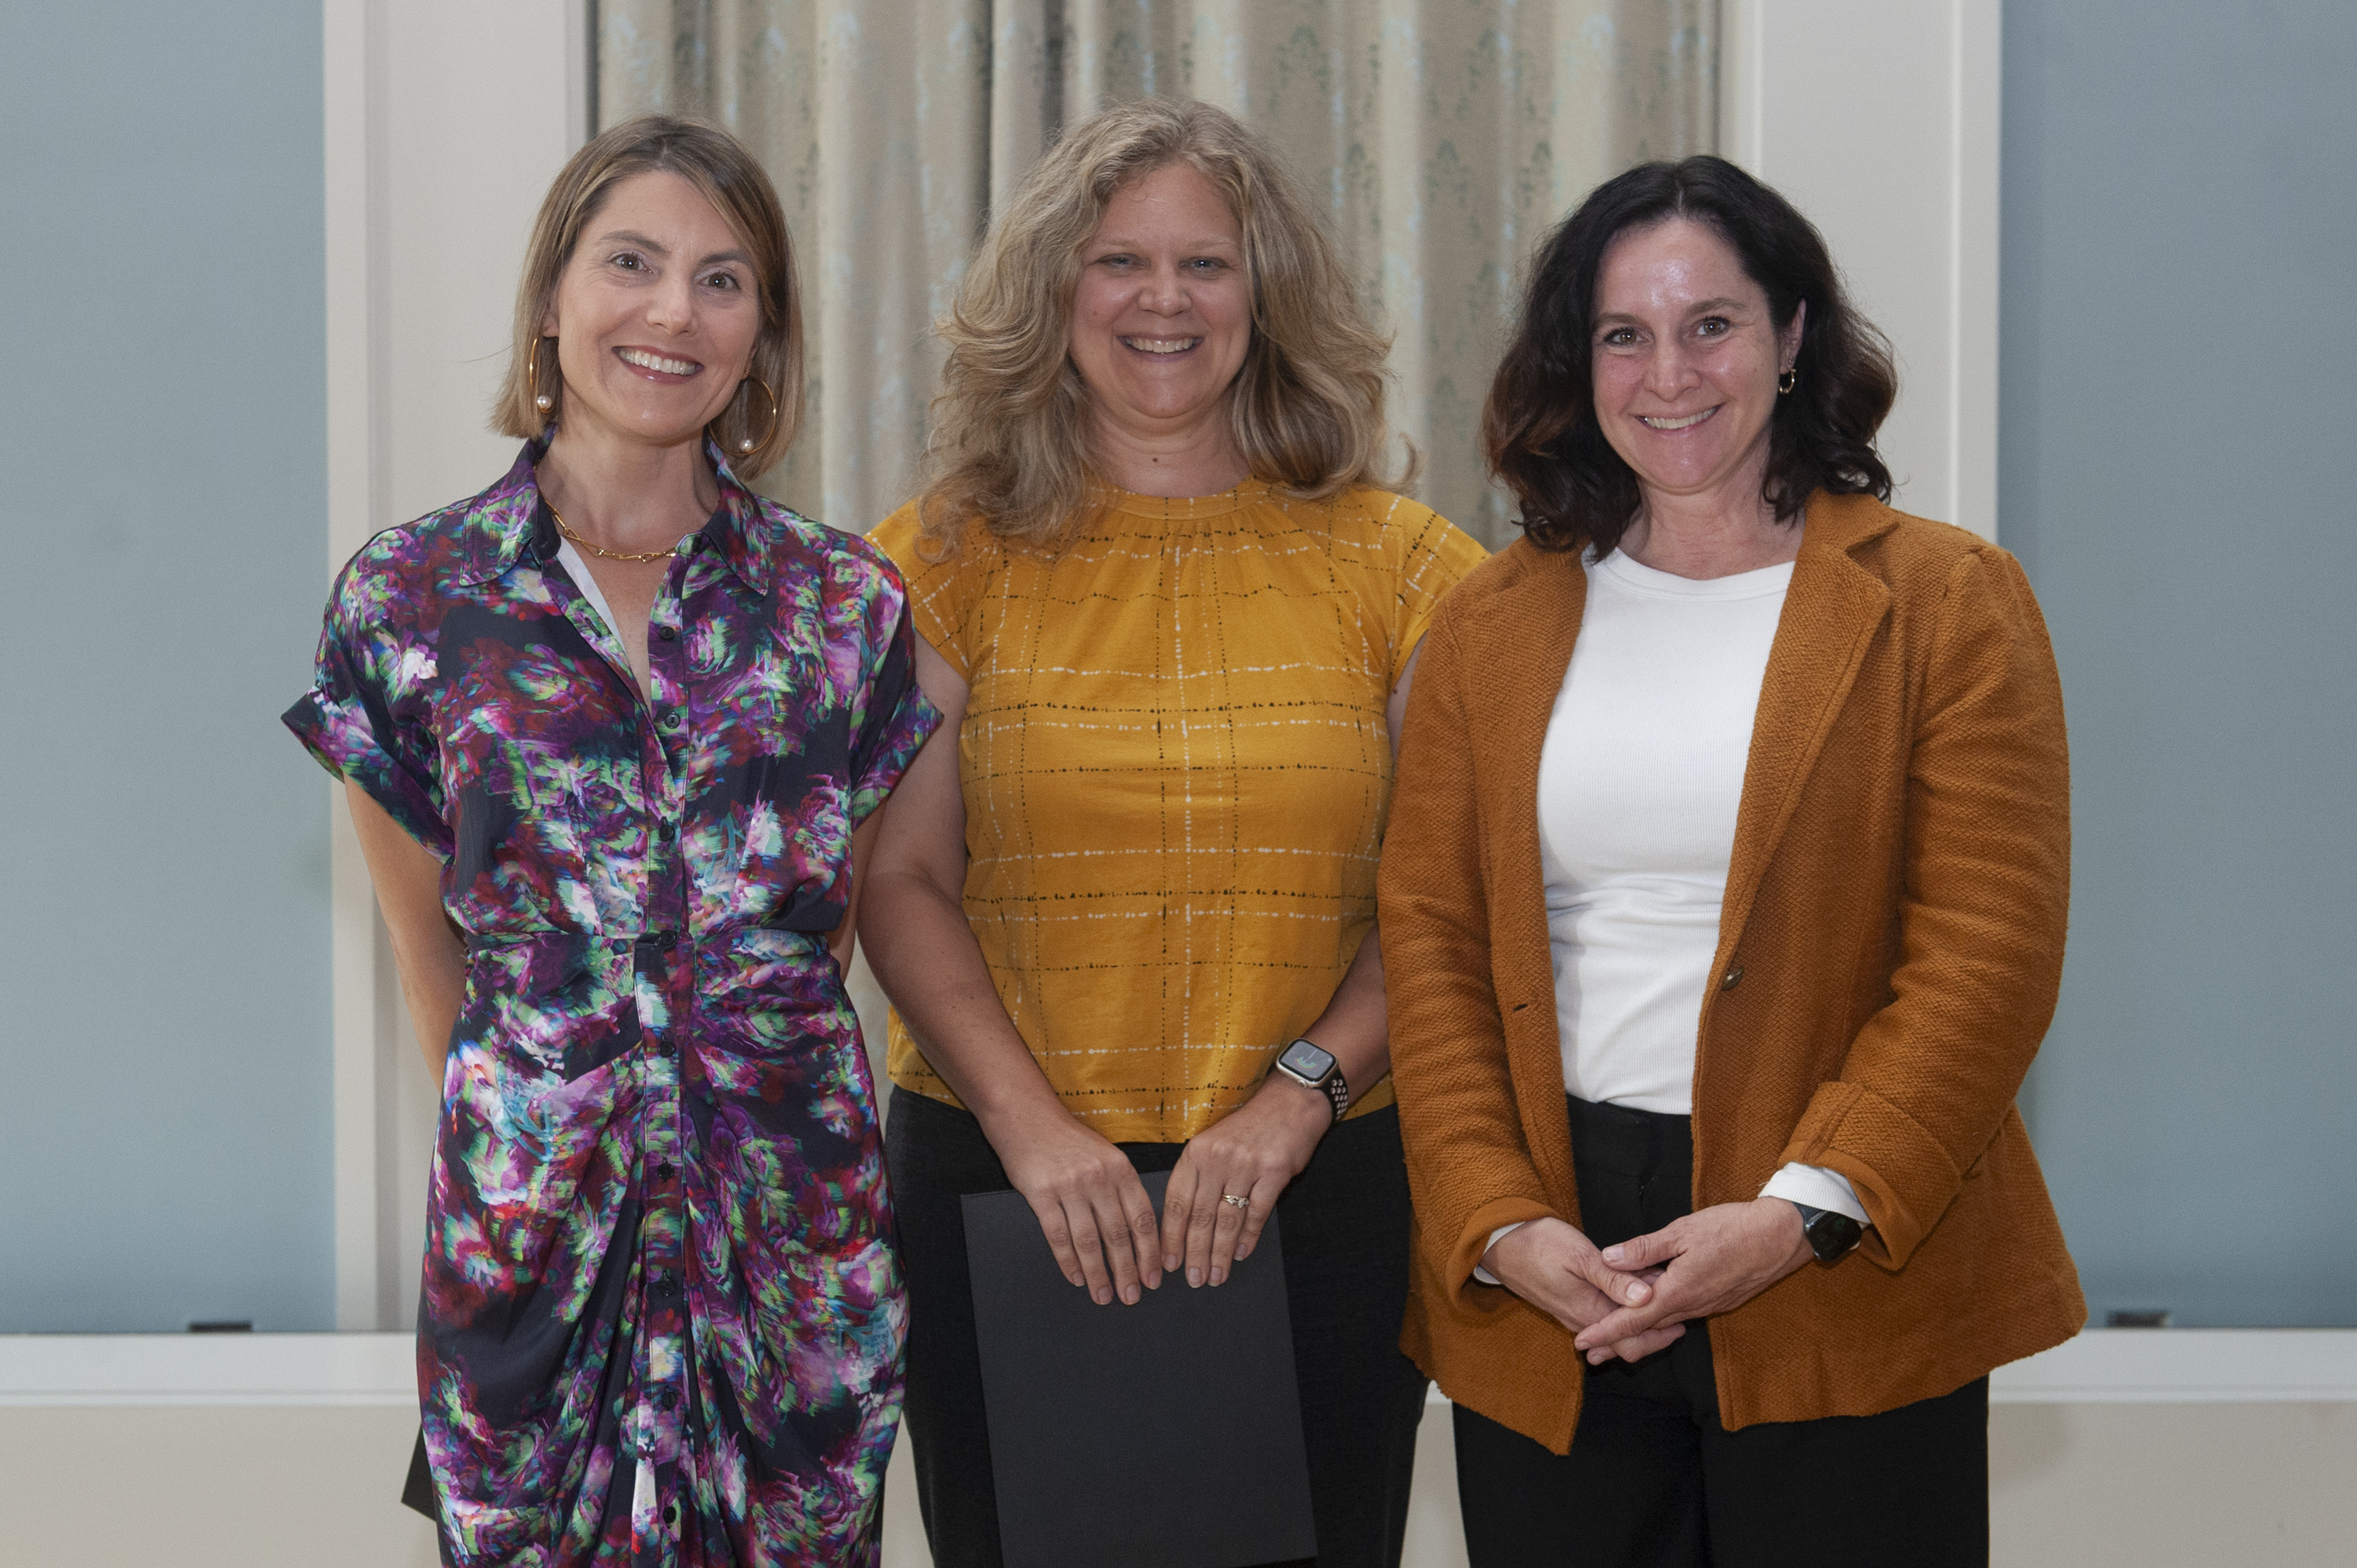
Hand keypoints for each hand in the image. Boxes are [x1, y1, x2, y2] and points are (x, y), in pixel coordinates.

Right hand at [985, 1099, 1163, 1305]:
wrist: (1028, 1118)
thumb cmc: (1069, 1141)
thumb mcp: (1107, 1156)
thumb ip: (1122, 1189)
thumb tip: (1140, 1234)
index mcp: (1121, 1169)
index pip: (1142, 1219)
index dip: (1150, 1253)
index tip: (1153, 1277)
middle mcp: (1099, 1178)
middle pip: (1118, 1234)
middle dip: (1127, 1271)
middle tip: (1131, 1296)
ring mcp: (1069, 1186)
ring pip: (1089, 1240)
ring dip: (1098, 1273)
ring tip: (1103, 1295)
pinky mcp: (1041, 1193)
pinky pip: (1058, 1235)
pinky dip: (1068, 1261)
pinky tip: (1076, 1277)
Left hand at [1160, 1074, 1330, 1287]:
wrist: (1289, 1102)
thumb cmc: (1248, 1128)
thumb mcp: (1213, 1144)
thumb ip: (1199, 1177)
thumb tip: (1184, 1225)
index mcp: (1195, 1152)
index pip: (1176, 1201)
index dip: (1171, 1236)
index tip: (1169, 1262)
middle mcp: (1217, 1158)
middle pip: (1200, 1216)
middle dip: (1195, 1253)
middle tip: (1193, 1279)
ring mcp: (1246, 1164)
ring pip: (1227, 1219)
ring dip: (1220, 1252)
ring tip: (1216, 1275)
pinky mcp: (1274, 1171)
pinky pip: (1257, 1212)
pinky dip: (1249, 1237)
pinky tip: (1241, 1254)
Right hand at [1483, 1218, 1686, 1362]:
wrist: (1499, 1242)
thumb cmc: (1539, 1243)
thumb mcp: (1580, 1255)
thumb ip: (1614, 1278)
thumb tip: (1645, 1297)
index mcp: (1589, 1311)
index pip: (1631, 1338)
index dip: (1659, 1334)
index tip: (1682, 1323)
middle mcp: (1581, 1320)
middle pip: (1623, 1343)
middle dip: (1652, 1335)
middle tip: (1678, 1321)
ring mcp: (1571, 1315)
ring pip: (1611, 1333)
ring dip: (1636, 1325)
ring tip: (1659, 1308)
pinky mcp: (1566, 1305)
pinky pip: (1599, 1321)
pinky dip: (1619, 1317)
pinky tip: (1628, 1301)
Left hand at [1574, 1198, 1815, 1362]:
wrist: (1782, 1237)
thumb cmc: (1732, 1229)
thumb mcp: (1682, 1231)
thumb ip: (1644, 1248)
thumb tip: (1608, 1258)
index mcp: (1678, 1291)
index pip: (1632, 1320)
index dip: (1605, 1332)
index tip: (1581, 1343)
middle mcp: (1692, 1307)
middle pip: (1647, 1330)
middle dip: (1616, 1340)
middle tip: (1589, 1352)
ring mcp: (1708, 1307)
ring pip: (1666, 1323)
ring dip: (1640, 1331)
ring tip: (1615, 1337)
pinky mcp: (1720, 1301)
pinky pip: (1684, 1314)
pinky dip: (1662, 1317)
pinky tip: (1653, 1309)